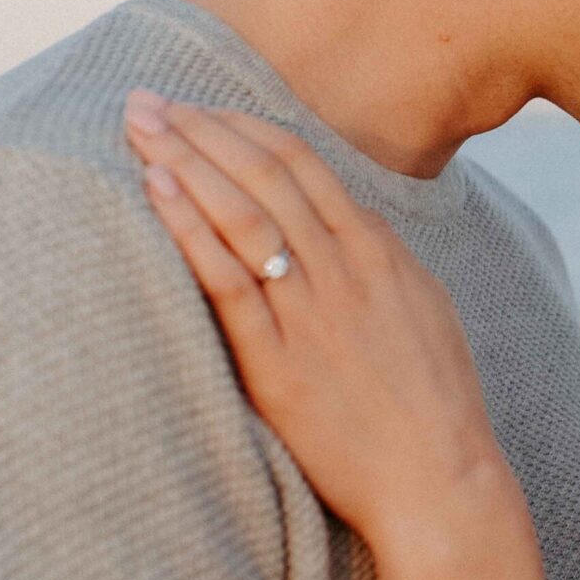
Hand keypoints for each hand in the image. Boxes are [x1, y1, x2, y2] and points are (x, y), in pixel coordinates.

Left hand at [124, 94, 519, 561]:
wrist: (441, 480)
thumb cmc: (435, 406)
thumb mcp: (423, 310)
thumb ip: (383, 262)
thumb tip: (351, 224)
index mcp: (379, 252)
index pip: (303, 165)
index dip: (244, 128)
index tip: (201, 108)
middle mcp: (345, 269)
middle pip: (262, 174)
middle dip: (200, 129)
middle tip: (147, 99)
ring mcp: (311, 313)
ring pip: (240, 213)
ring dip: (183, 159)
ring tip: (138, 124)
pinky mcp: (279, 364)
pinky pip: (226, 279)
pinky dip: (188, 227)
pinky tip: (156, 189)